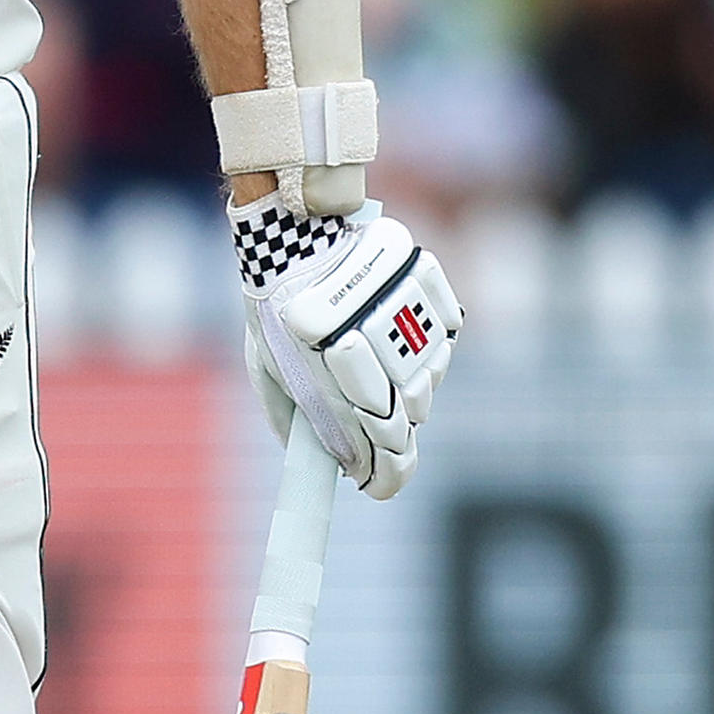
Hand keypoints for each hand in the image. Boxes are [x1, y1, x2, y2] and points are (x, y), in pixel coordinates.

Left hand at [233, 198, 462, 500]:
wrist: (292, 229)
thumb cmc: (274, 306)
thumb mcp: (268, 367)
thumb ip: (294, 416)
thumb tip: (327, 461)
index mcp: (322, 367)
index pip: (380, 445)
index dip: (387, 475)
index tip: (381, 484)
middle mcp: (365, 339)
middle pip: (410, 415)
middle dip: (395, 429)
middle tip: (378, 420)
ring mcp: (398, 307)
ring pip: (430, 376)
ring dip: (412, 383)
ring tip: (379, 360)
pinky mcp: (421, 276)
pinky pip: (446, 331)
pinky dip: (430, 340)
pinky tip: (400, 329)